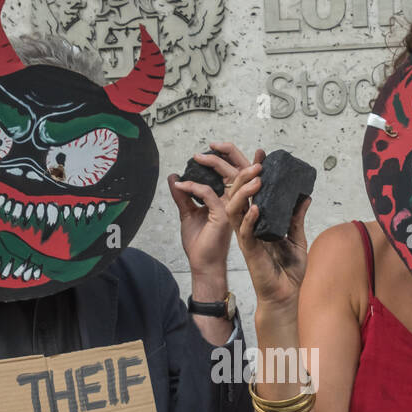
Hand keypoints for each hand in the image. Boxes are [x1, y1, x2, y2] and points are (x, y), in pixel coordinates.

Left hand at [168, 141, 246, 277]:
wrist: (202, 264)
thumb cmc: (199, 244)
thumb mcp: (187, 214)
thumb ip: (183, 196)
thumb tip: (174, 177)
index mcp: (227, 202)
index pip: (231, 176)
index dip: (225, 160)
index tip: (207, 150)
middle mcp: (232, 203)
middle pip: (236, 173)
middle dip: (228, 155)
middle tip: (209, 146)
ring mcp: (230, 209)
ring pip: (232, 181)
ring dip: (219, 165)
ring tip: (203, 155)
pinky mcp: (223, 216)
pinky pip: (209, 194)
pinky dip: (194, 187)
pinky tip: (182, 185)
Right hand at [223, 147, 309, 311]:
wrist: (286, 296)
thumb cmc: (288, 272)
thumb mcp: (297, 239)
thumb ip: (296, 218)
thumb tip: (305, 197)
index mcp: (259, 222)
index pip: (252, 193)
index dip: (253, 173)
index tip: (261, 154)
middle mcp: (249, 227)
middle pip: (238, 196)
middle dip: (244, 176)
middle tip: (257, 162)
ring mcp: (247, 239)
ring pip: (236, 210)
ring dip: (244, 193)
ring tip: (256, 178)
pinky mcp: (250, 252)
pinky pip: (246, 232)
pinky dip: (249, 219)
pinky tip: (256, 207)